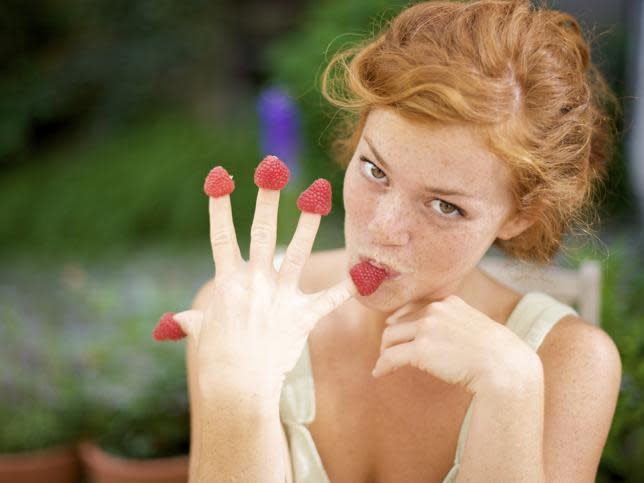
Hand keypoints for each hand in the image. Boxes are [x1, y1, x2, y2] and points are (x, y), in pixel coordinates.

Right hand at [155, 156, 357, 401]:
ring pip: (298, 250)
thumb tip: (175, 321)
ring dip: (307, 220)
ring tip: (317, 193)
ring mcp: (280, 297)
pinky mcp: (303, 317)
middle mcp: (254, 282)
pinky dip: (349, 286)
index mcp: (227, 282)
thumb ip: (192, 320)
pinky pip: (329, 298)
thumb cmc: (215, 360)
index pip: (220, 235)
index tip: (219, 177)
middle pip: (262, 231)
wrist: (237, 388)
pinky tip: (367, 270)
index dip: (218, 205)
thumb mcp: (201, 332)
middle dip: (267, 198)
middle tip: (273, 169)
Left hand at [373, 295, 538, 393]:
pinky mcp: (421, 349)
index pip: (415, 306)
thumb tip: (442, 339)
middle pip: (399, 321)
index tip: (395, 329)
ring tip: (384, 364)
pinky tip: (379, 373)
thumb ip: (457, 325)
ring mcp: (427, 328)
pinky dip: (382, 365)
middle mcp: (435, 311)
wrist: (505, 366)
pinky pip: (391, 356)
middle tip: (387, 351)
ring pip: (390, 336)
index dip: (401, 319)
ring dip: (385, 350)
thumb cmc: (497, 354)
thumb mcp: (477, 327)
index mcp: (449, 303)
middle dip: (392, 337)